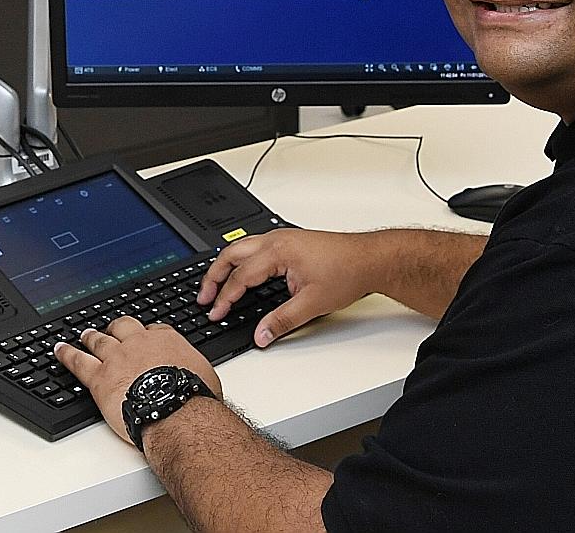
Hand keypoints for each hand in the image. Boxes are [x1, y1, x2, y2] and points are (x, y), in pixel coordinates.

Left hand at [54, 317, 221, 444]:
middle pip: (123, 328)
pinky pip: (78, 362)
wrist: (176, 411)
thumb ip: (196, 372)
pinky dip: (67, 355)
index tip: (143, 337)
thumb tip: (201, 380)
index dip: (146, 334)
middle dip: (116, 328)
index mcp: (166, 341)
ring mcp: (117, 358)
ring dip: (90, 337)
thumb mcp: (205, 377)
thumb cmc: (193, 398)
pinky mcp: (100, 378)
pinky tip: (59, 350)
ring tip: (85, 335)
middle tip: (111, 330)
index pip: (154, 331)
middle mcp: (139, 344)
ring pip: (99, 341)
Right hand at [198, 229, 381, 346]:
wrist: (370, 259)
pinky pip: (254, 247)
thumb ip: (282, 322)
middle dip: (213, 276)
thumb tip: (261, 336)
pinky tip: (242, 272)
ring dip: (225, 265)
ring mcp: (282, 238)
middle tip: (204, 297)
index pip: (240, 277)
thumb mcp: (312, 304)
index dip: (225, 298)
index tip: (216, 313)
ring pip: (241, 247)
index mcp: (277, 252)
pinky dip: (240, 260)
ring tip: (216, 285)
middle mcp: (276, 241)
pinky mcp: (289, 241)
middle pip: (231, 254)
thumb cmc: (347, 272)